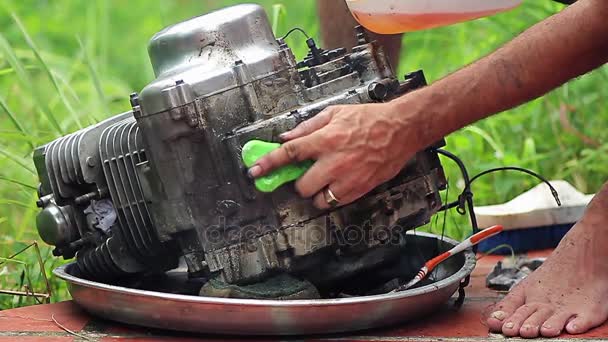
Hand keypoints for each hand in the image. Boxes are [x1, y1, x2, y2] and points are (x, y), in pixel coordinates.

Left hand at [248, 102, 421, 208]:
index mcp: (326, 139)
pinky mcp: (359, 189)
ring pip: (317, 199)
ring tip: (324, 178)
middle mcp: (334, 161)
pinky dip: (331, 196)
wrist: (401, 130)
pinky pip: (335, 202)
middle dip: (299, 180)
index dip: (269, 164)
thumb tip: (287, 137)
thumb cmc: (369, 119)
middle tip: (307, 172)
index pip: (290, 154)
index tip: (255, 171)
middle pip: (301, 185)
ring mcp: (348, 178)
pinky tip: (337, 182)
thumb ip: (308, 126)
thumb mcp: (335, 113)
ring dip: (315, 191)